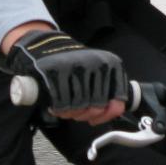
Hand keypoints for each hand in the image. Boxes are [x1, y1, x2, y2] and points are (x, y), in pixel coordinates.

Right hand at [0, 27, 126, 124]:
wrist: (47, 47)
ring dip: (70, 113)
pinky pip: (62, 103)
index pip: (118, 100)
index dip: (106, 114)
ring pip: (79, 106)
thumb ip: (110, 93)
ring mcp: (77, 67)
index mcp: (112, 64)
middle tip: (76, 110)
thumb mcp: (99, 74)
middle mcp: (97, 63)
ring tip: (66, 106)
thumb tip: (115, 110)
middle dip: (84, 114)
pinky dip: (58, 109)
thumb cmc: (75, 67)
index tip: (94, 116)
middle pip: (97, 106)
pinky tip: (56, 105)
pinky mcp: (57, 72)